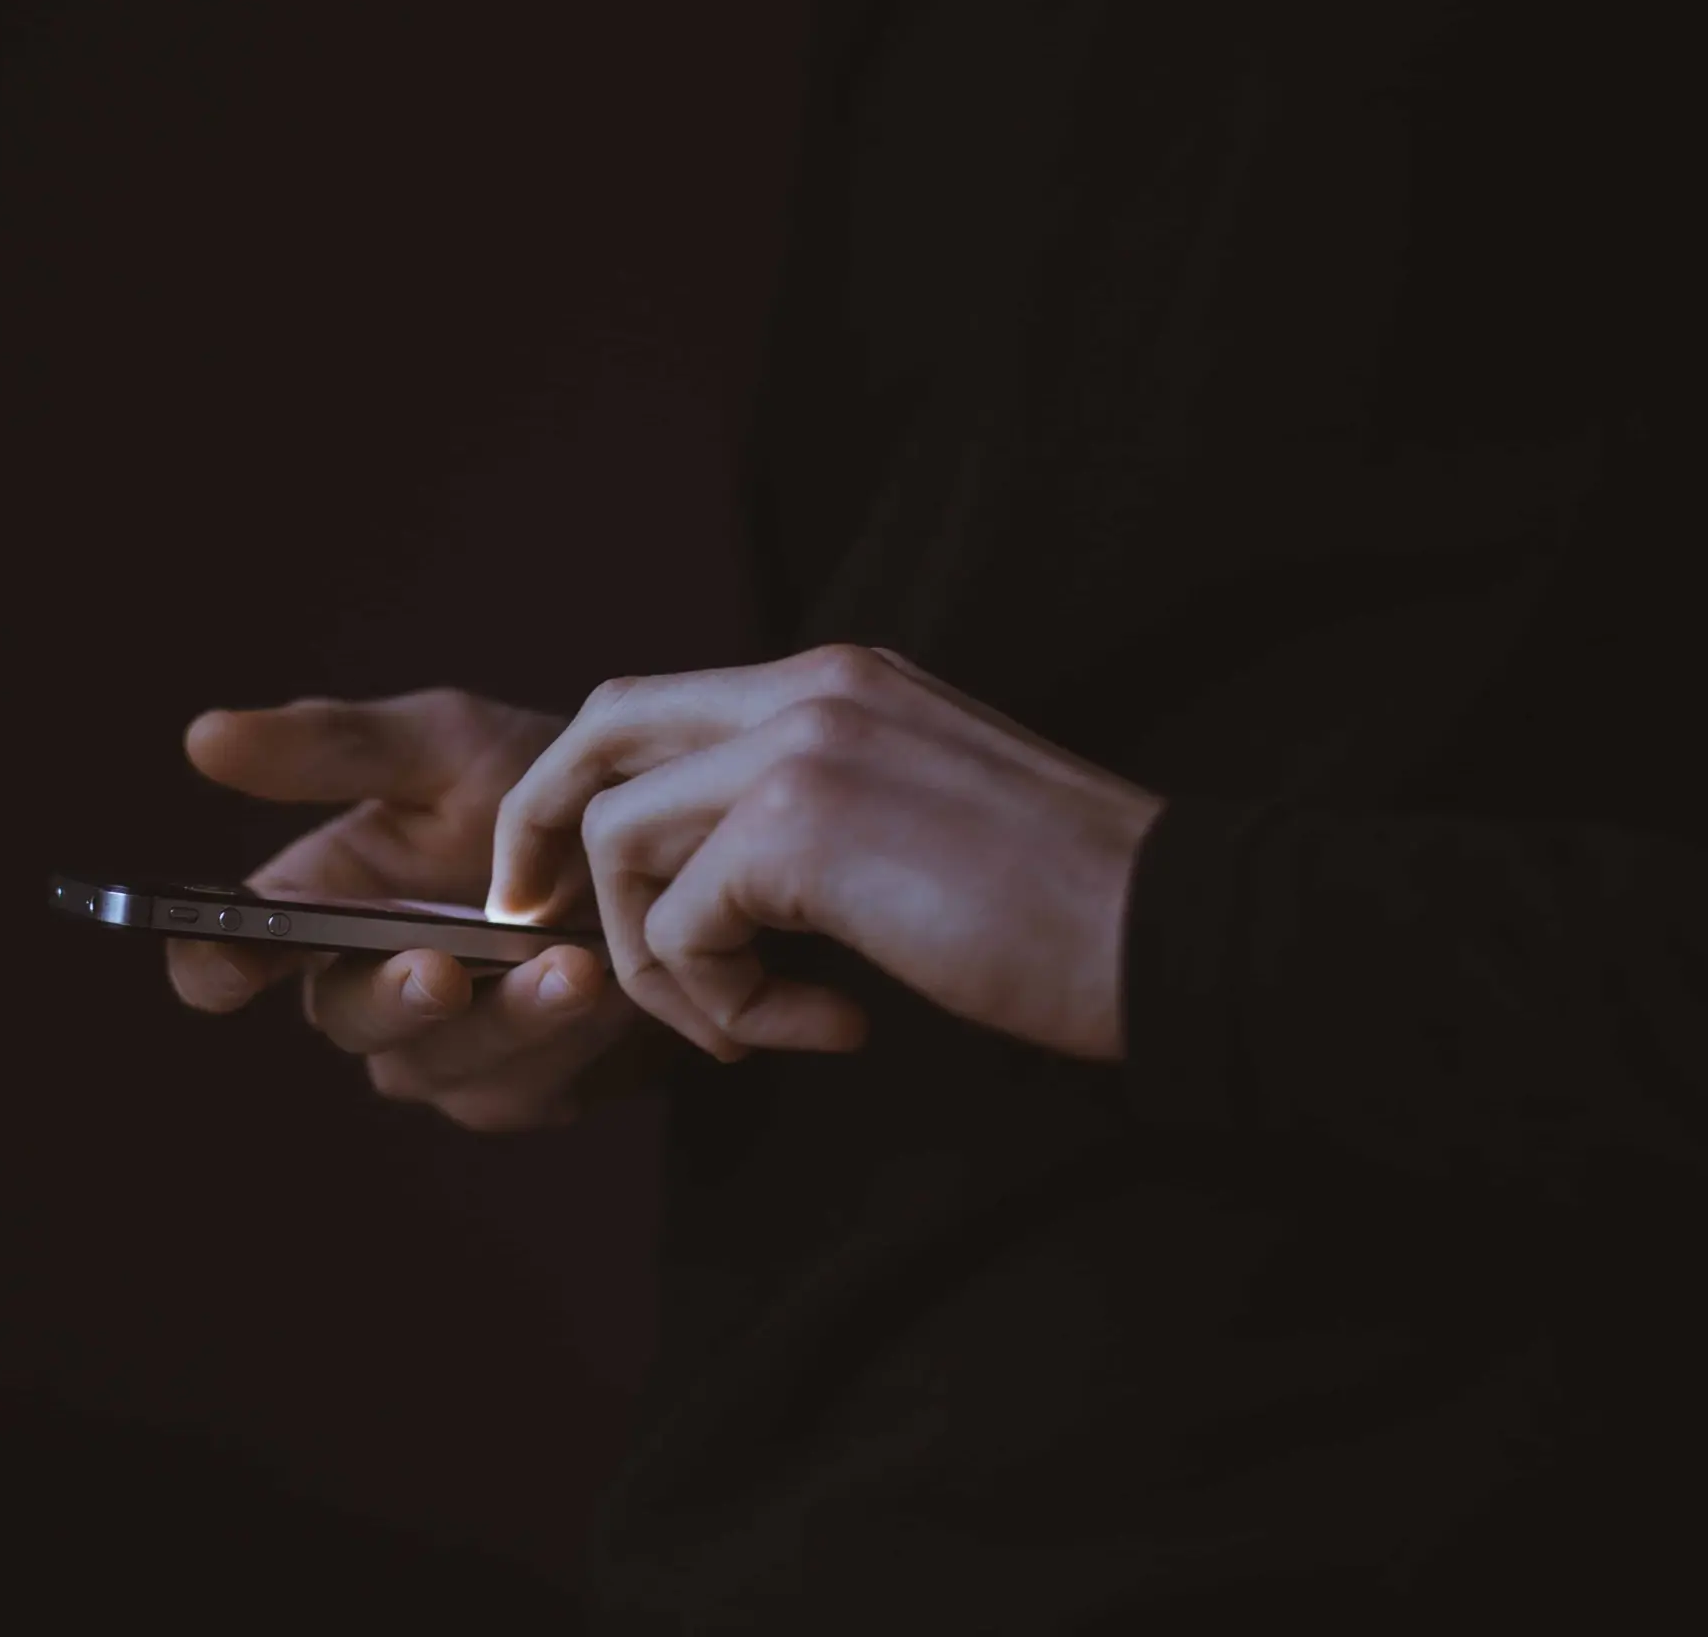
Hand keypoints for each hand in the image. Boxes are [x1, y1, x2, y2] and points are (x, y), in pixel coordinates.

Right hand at [168, 689, 656, 1131]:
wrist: (666, 843)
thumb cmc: (538, 784)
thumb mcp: (444, 745)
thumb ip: (333, 748)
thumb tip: (202, 736)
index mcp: (319, 904)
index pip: (228, 957)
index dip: (214, 966)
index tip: (231, 962)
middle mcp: (365, 988)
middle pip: (344, 1020)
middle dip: (393, 998)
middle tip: (441, 971)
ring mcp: (440, 1051)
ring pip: (438, 1065)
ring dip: (505, 1020)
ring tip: (571, 965)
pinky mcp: (519, 1090)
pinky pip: (522, 1086)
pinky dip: (566, 1039)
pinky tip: (610, 989)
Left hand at [487, 645, 1166, 1062]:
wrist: (1174, 931)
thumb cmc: (1062, 908)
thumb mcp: (915, 819)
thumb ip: (809, 815)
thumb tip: (703, 881)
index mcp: (838, 679)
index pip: (653, 704)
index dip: (583, 789)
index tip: (561, 881)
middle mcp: (808, 686)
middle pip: (598, 732)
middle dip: (541, 833)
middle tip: (533, 926)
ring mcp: (801, 744)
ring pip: (620, 840)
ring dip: (660, 960)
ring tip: (750, 1025)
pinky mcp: (801, 826)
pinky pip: (682, 926)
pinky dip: (722, 1004)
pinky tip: (822, 1028)